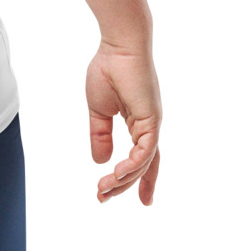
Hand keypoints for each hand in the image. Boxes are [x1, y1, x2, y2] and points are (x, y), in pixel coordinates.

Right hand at [87, 40, 160, 205]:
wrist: (117, 48)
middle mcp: (149, 126)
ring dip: (124, 179)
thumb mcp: (99, 111)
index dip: (142, 180)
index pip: (143, 158)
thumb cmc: (108, 70)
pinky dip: (133, 165)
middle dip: (126, 186)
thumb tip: (100, 161)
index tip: (143, 202)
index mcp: (139, 123)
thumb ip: (100, 135)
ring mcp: (152, 123)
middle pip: (143, 166)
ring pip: (143, 162)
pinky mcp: (151, 119)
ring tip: (104, 190)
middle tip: (103, 199)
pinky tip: (117, 174)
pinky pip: (146, 150)